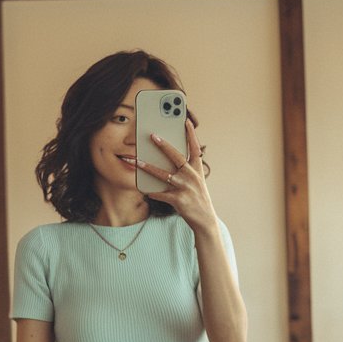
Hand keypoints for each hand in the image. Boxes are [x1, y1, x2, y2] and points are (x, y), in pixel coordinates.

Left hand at [138, 119, 217, 233]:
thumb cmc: (198, 198)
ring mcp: (185, 188)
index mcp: (197, 169)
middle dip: (163, 145)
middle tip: (152, 135)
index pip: (195, 148)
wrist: (205, 220)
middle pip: (176, 156)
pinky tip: (143, 189)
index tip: (185, 121)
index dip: (191, 134)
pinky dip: (151, 192)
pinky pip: (161, 194)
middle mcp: (192, 176)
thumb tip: (168, 159)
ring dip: (148, 167)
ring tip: (136, 161)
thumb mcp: (197, 181)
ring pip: (163, 175)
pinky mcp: (179, 200)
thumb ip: (186, 169)